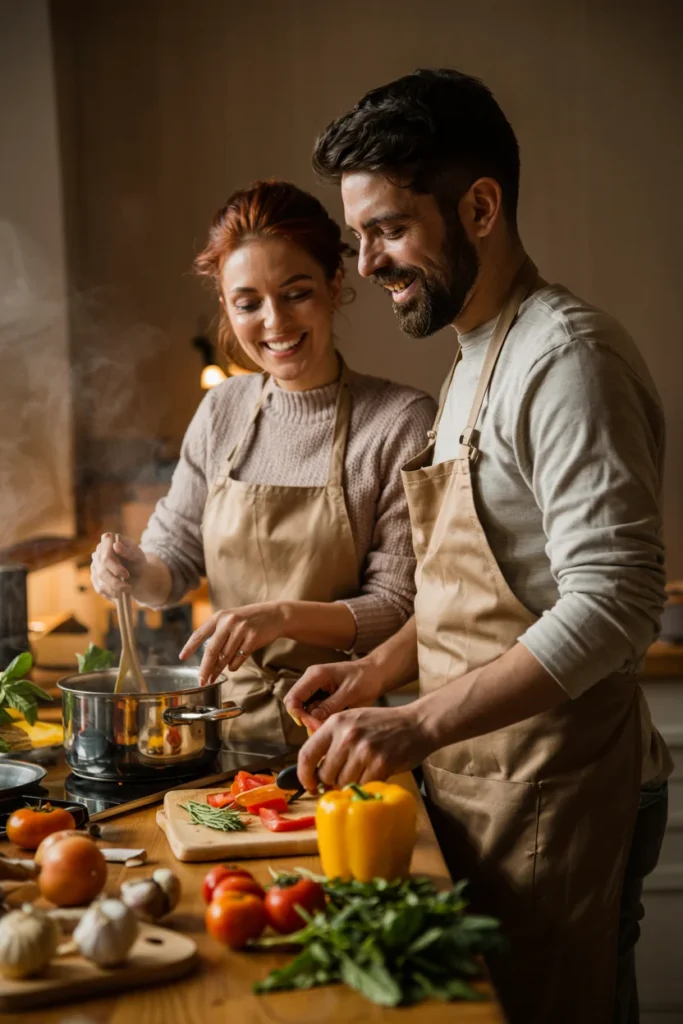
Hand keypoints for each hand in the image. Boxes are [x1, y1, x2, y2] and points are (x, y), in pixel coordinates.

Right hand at [90, 533, 147, 600]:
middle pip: (102, 570)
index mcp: (108, 542)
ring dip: (114, 589)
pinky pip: (100, 589)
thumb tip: (115, 545)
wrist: (137, 573)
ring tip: (127, 591)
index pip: (106, 554)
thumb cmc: (137, 561)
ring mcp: (95, 565)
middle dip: (115, 581)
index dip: (115, 566)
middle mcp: (98, 553)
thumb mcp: (138, 556)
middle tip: (128, 588)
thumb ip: (128, 550)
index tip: (126, 575)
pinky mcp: (95, 578)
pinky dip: (110, 594)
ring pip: (100, 581)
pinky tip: (119, 596)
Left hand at [180, 602, 287, 684]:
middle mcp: (229, 622)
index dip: (190, 647)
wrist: (275, 615)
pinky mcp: (252, 638)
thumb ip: (218, 633)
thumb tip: (206, 659)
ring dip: (218, 670)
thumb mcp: (231, 619)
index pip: (199, 633)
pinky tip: (232, 667)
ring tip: (213, 678)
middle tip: (201, 680)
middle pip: (212, 651)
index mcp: (219, 616)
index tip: (182, 657)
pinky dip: (234, 665)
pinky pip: (239, 658)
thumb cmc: (250, 620)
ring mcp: (241, 629)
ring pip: (225, 657)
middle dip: (205, 668)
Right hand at [284, 659, 384, 723]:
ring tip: (334, 724)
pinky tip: (334, 720)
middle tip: (325, 729)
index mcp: (315, 675)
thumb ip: (331, 704)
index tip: (315, 726)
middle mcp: (310, 680)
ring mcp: (314, 688)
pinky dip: (321, 718)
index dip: (299, 715)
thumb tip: (313, 717)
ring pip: (304, 710)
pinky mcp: (320, 695)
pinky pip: (313, 711)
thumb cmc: (365, 678)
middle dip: (307, 720)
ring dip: (315, 720)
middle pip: (296, 705)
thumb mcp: (351, 692)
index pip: (293, 698)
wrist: (375, 673)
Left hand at [296, 704, 433, 790]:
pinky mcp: (380, 762)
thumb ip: (332, 741)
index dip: (303, 775)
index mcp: (335, 723)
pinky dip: (366, 785)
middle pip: (325, 773)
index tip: (309, 784)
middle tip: (341, 780)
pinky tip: (374, 774)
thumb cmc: (383, 725)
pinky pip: (362, 785)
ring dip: (350, 784)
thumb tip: (313, 771)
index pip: (306, 754)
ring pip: (343, 783)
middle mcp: (347, 735)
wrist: (417, 723)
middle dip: (331, 782)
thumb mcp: (353, 722)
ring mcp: (363, 749)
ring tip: (361, 772)